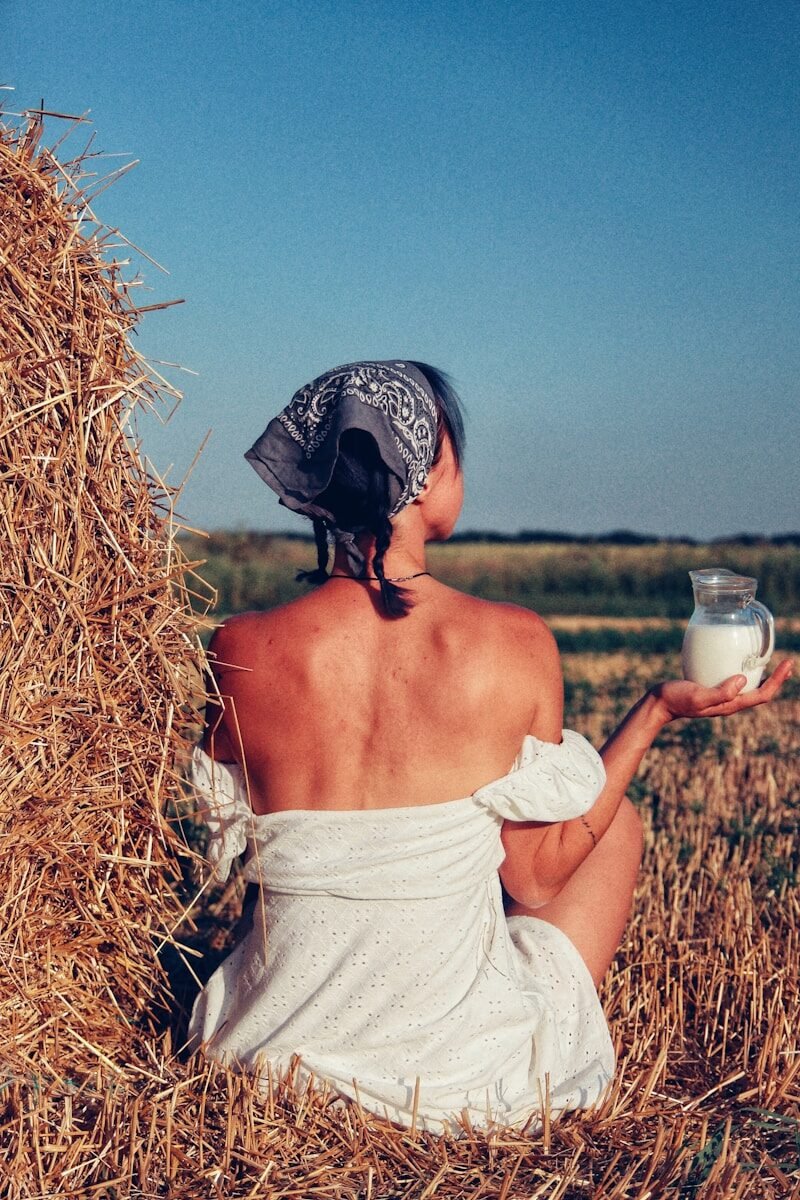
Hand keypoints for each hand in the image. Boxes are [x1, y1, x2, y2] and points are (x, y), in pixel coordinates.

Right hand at [651, 658, 792, 722]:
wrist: (659, 704)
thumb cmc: (677, 699)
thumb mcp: (698, 696)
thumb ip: (720, 692)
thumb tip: (743, 680)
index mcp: (730, 705)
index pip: (762, 695)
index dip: (778, 681)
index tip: (788, 664)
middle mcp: (730, 703)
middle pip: (761, 693)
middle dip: (777, 679)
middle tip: (788, 663)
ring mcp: (722, 698)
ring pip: (751, 688)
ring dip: (765, 677)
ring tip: (772, 662)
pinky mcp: (714, 690)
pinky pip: (737, 683)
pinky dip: (747, 673)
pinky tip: (742, 662)